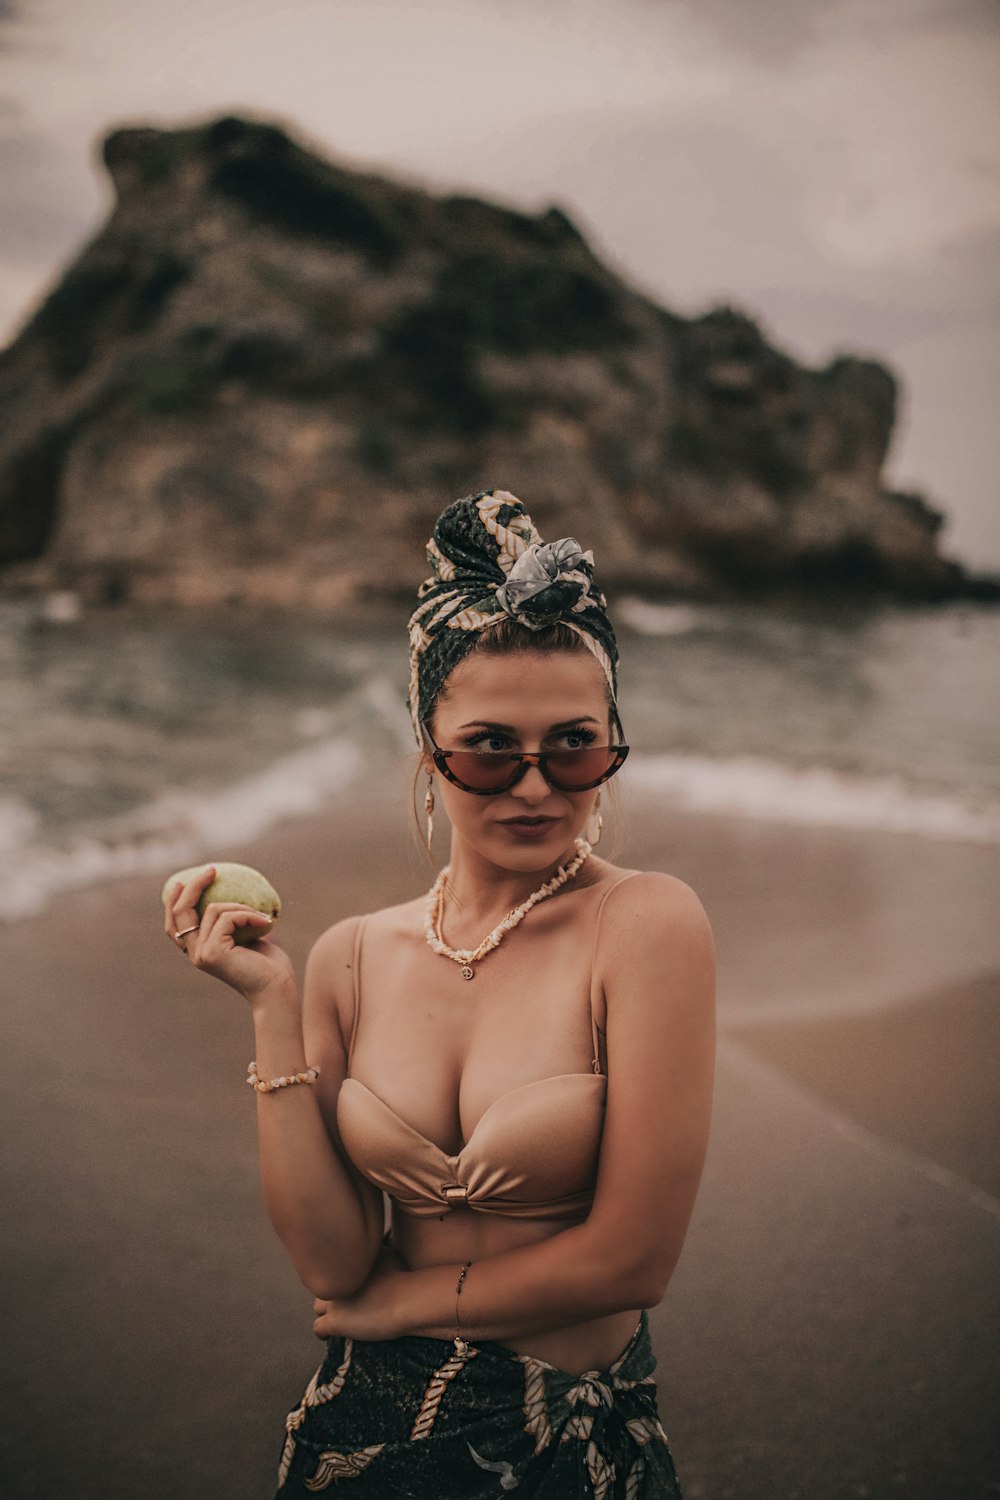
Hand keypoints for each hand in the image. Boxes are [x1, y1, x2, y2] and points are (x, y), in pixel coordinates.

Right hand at [164, 865, 296, 1002]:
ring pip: (214, 910)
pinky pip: (229, 917)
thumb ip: (232, 922)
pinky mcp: (213, 952)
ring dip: (241, 906)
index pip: (174, 926)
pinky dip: (249, 914)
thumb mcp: (245, 936)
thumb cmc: (268, 965)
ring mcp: (201, 954)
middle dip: (193, 887)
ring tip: (262, 916)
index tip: (182, 881)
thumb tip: (231, 894)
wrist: (276, 988)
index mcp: (198, 951)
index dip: (173, 903)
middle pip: (180, 913)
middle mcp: (194, 954)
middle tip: (211, 870)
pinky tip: (265, 922)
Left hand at [312, 1243, 410, 1342]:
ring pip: (318, 1306)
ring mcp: (334, 1300)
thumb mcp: (388, 1257)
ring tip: (335, 1318)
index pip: (336, 1270)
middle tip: (343, 1302)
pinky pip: (318, 1328)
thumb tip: (370, 1261)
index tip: (350, 1287)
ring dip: (327, 1312)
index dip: (342, 1279)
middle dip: (333, 1294)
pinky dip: (323, 1333)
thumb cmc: (405, 1280)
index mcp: (349, 1261)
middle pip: (326, 1286)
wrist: (407, 1300)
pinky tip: (327, 1336)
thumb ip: (373, 1258)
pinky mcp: (335, 1321)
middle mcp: (337, 1278)